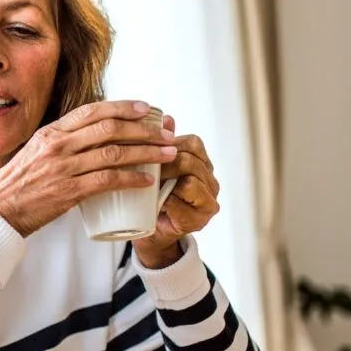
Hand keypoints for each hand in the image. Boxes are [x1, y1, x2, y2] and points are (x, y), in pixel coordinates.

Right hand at [0, 100, 176, 236]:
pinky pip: (107, 180)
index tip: (144, 108)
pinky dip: (131, 179)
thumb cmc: (15, 187)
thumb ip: (59, 147)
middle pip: (110, 128)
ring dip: (146, 153)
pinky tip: (146, 181)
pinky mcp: (68, 191)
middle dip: (143, 129)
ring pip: (114, 152)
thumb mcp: (34, 155)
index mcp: (50, 133)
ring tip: (167, 154)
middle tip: (166, 133)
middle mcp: (57, 145)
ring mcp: (63, 168)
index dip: (122, 107)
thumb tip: (88, 143)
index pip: (92, 111)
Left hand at [132, 119, 220, 267]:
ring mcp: (209, 200)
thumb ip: (158, 143)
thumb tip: (165, 117)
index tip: (143, 149)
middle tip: (140, 167)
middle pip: (191, 159)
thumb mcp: (151, 167)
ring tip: (148, 183)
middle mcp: (210, 179)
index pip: (192, 142)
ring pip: (191, 179)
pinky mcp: (202, 218)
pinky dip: (170, 200)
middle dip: (164, 162)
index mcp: (202, 162)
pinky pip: (186, 202)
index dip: (168, 144)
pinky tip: (157, 202)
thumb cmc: (150, 196)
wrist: (149, 233)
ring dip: (167, 180)